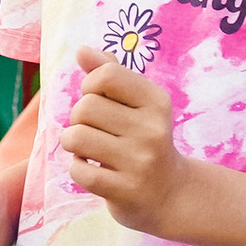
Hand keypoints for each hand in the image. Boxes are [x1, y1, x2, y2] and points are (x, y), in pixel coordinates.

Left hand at [60, 47, 195, 236]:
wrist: (171, 195)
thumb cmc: (146, 141)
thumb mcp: (138, 104)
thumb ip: (111, 74)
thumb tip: (81, 50)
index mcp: (156, 102)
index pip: (106, 75)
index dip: (90, 85)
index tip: (98, 100)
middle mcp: (152, 130)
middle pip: (85, 107)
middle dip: (79, 118)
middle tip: (95, 131)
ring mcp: (139, 162)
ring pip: (75, 138)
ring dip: (74, 144)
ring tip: (91, 151)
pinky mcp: (124, 191)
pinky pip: (78, 171)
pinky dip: (79, 170)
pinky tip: (95, 171)